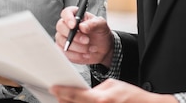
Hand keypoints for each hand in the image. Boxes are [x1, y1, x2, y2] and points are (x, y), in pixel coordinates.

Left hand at [50, 79, 176, 102]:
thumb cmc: (132, 96)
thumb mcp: (114, 85)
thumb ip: (97, 88)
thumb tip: (85, 91)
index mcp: (101, 99)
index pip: (76, 95)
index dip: (63, 91)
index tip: (54, 88)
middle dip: (63, 100)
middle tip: (57, 95)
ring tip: (64, 101)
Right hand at [54, 6, 113, 66]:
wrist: (103, 50)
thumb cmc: (101, 34)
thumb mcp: (102, 26)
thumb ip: (93, 24)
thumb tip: (82, 26)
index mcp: (76, 15)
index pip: (66, 12)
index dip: (68, 18)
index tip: (74, 25)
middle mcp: (68, 25)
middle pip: (61, 27)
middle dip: (74, 36)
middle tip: (86, 40)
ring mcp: (64, 38)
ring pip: (62, 41)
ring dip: (77, 47)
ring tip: (90, 48)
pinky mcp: (64, 50)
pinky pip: (64, 53)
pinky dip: (76, 55)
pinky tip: (85, 54)